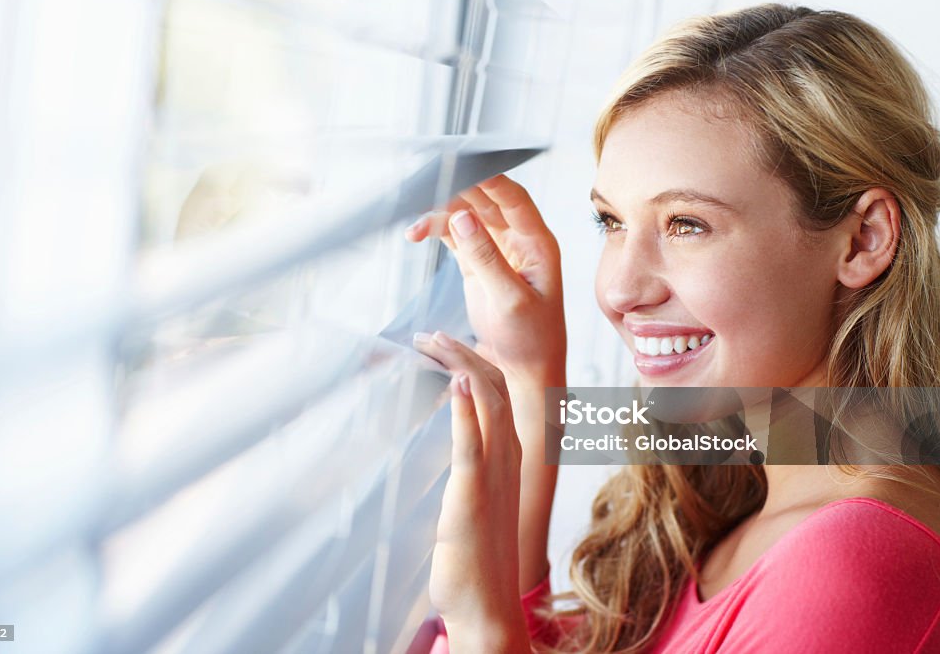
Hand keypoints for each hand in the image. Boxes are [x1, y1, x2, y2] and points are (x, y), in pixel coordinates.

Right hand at [405, 175, 565, 384]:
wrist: (526, 370)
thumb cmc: (532, 339)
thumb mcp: (510, 299)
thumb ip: (486, 258)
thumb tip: (462, 216)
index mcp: (537, 242)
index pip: (513, 198)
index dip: (488, 179)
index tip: (459, 166)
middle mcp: (518, 240)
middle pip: (485, 200)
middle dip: (455, 191)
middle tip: (424, 189)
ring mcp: (496, 249)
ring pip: (466, 214)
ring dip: (439, 213)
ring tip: (414, 227)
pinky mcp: (477, 263)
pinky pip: (454, 235)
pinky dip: (434, 230)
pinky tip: (416, 234)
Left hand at [413, 331, 529, 651]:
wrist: (487, 604)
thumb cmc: (480, 555)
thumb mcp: (477, 498)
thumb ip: (471, 465)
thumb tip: (458, 443)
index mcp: (509, 454)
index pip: (496, 391)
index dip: (472, 360)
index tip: (444, 343)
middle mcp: (508, 456)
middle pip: (493, 385)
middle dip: (463, 351)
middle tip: (430, 335)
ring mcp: (493, 473)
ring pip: (486, 402)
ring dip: (461, 365)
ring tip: (435, 342)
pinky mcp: (473, 493)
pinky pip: (473, 443)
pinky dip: (465, 409)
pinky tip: (453, 382)